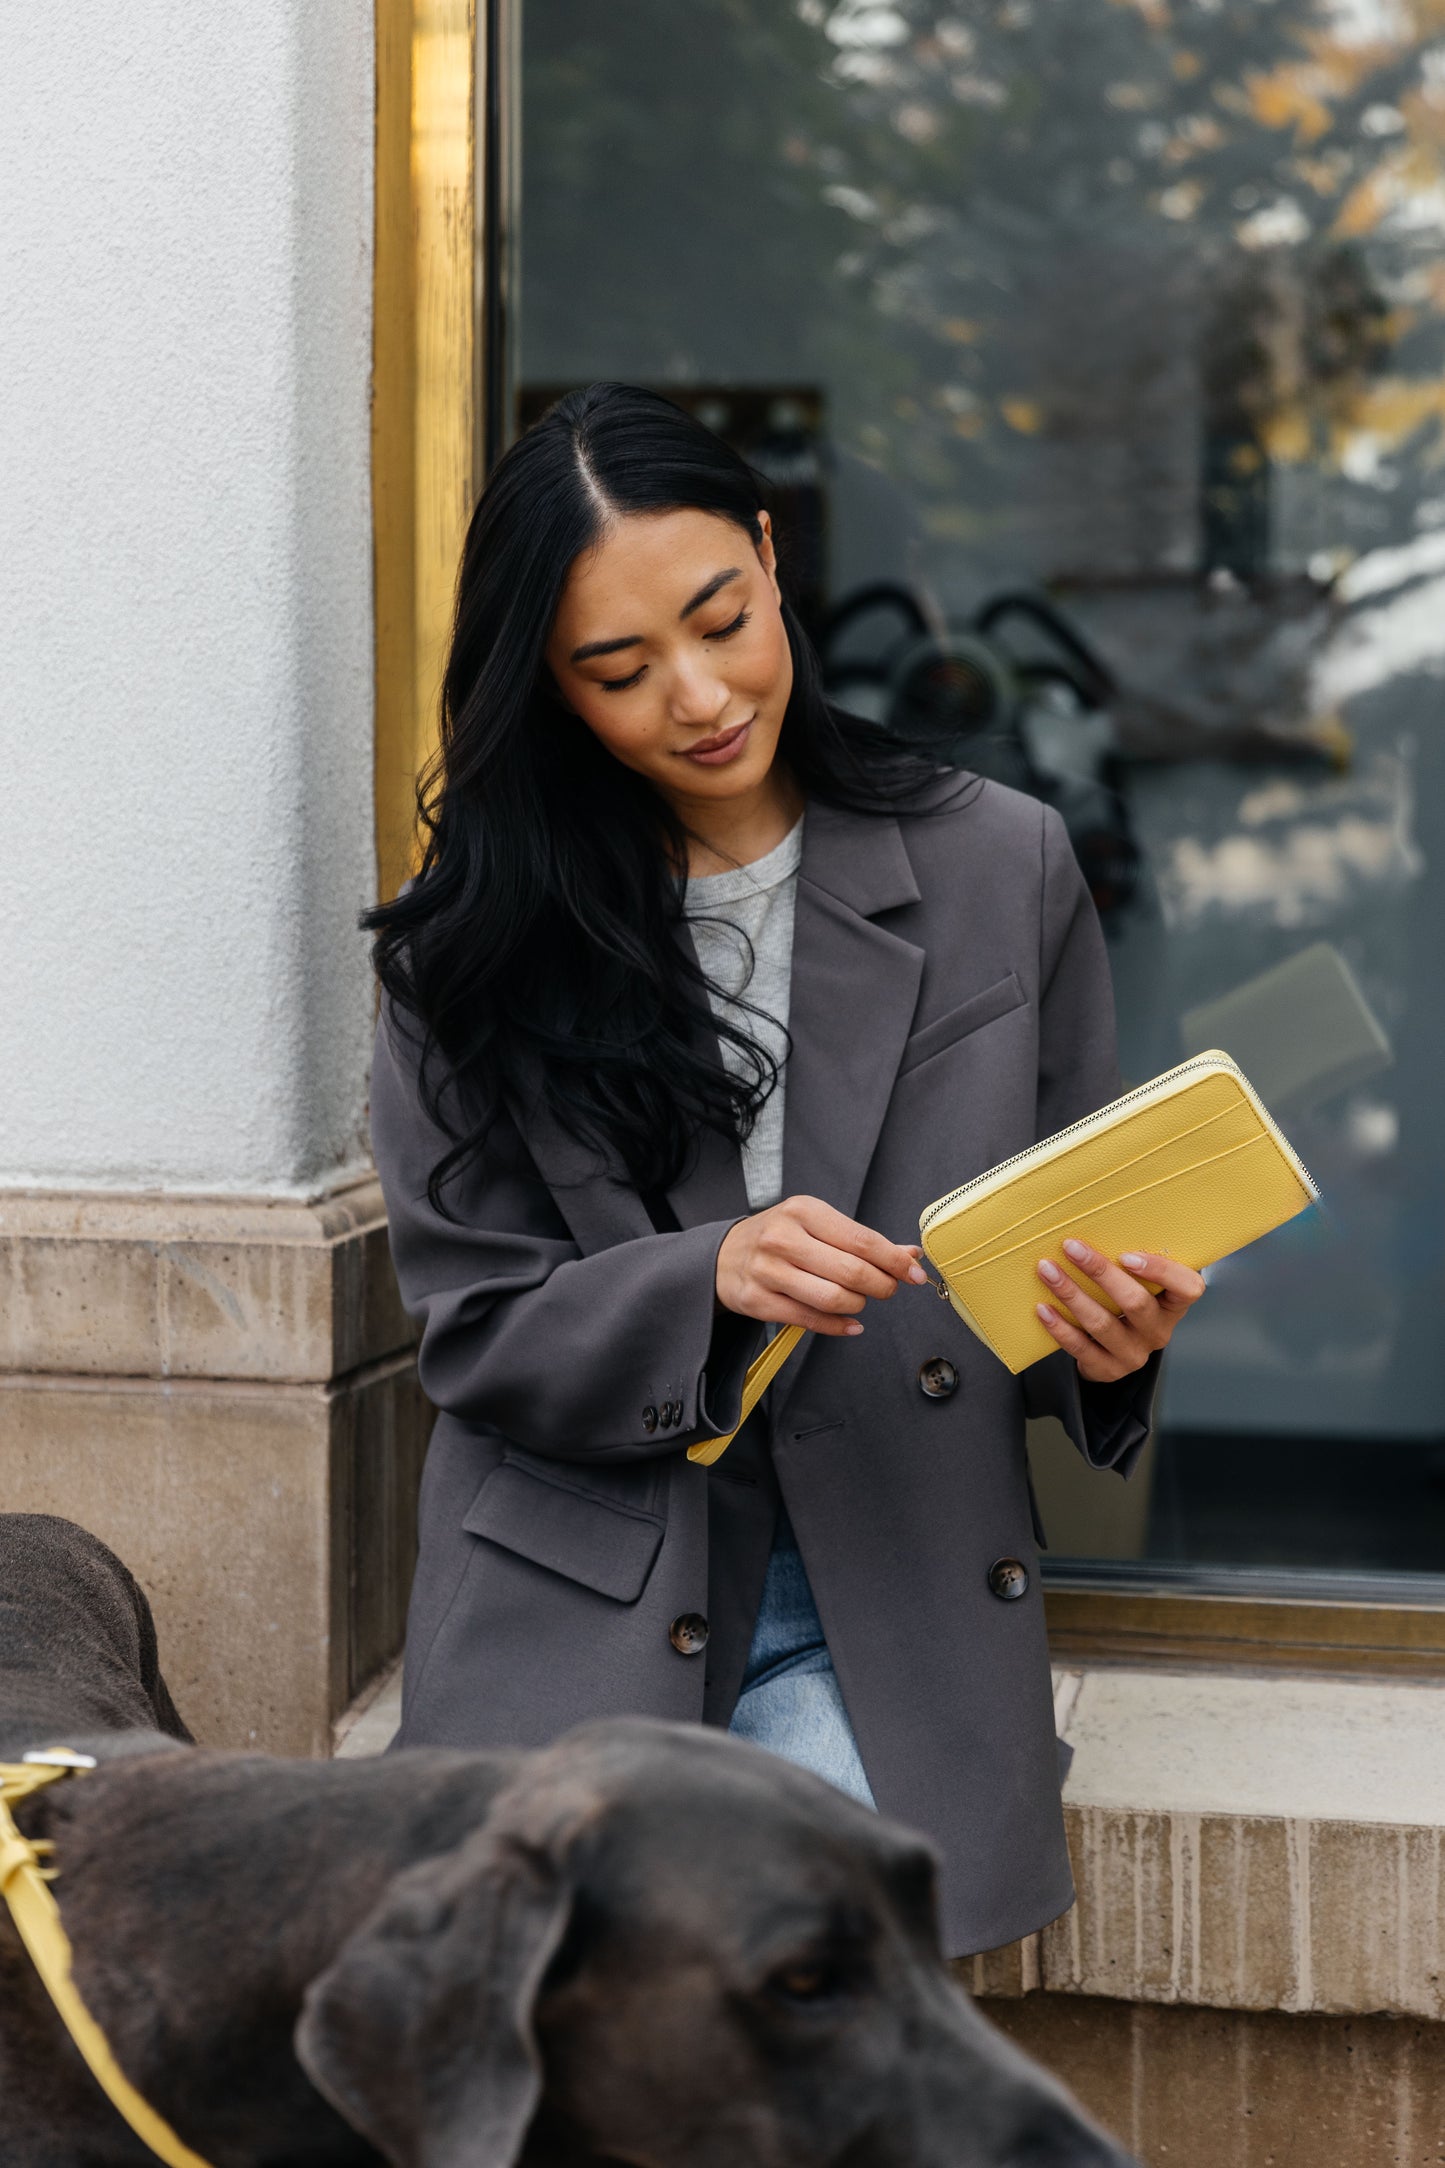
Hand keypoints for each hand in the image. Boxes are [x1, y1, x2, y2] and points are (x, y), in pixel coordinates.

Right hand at [716, 1195, 927, 1337]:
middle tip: (889, 1289)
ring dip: (858, 1305)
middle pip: (851, 1271)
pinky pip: (810, 1320)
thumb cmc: (779, 1236)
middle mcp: (783, 1238)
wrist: (723, 1254)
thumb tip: (910, 1254)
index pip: (862, 1240)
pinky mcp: (758, 1301)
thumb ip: (862, 1240)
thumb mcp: (816, 1224)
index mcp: (803, 1211)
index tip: (915, 1273)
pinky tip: (851, 1324)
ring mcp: (768, 1271)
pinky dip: (839, 1326)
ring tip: (860, 1301)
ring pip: (832, 1298)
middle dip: (881, 1285)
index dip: (895, 1260)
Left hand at [1034, 1237, 1204, 1382]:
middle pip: (1135, 1303)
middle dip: (1100, 1272)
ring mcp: (1133, 1354)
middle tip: (1071, 1248)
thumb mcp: (1140, 1286)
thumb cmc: (1124, 1305)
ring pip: (1101, 1324)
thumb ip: (1132, 1262)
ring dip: (1071, 1294)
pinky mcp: (1107, 1370)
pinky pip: (1081, 1348)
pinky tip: (1043, 1308)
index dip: (1161, 1272)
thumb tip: (1096, 1218)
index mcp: (1172, 1306)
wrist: (1111, 1352)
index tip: (1127, 1254)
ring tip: (1048, 1270)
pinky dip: (1059, 1327)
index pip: (1188, 1289)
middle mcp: (1157, 1332)